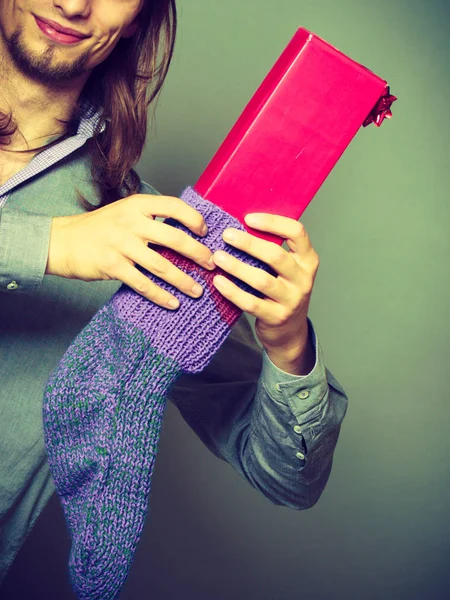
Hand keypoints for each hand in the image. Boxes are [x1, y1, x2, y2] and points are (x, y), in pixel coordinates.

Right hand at [46, 194, 215, 308]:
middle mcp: (130, 222)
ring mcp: (120, 245)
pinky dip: (161, 295)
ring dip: (183, 280)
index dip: (194, 219)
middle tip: (212, 265)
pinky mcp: (112, 266)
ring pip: (162, 265)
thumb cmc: (99, 229)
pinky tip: (173, 302)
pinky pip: (143, 284)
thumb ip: (151, 219)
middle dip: (198, 253)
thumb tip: (186, 232)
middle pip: (174, 238)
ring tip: (198, 290)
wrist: (62, 241)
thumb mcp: (125, 213)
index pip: (174, 206)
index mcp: (137, 205)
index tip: (205, 232)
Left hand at [211, 213, 319, 372]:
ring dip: (237, 267)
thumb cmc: (281, 290)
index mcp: (307, 260)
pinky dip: (232, 291)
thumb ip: (271, 249)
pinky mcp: (276, 317)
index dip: (273, 222)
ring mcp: (291, 300)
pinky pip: (251, 303)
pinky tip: (218, 282)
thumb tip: (239, 223)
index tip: (248, 218)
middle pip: (275, 255)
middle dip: (249, 244)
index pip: (297, 233)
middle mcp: (303, 279)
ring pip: (262, 280)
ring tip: (218, 257)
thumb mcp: (286, 269)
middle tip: (226, 235)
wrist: (289, 331)